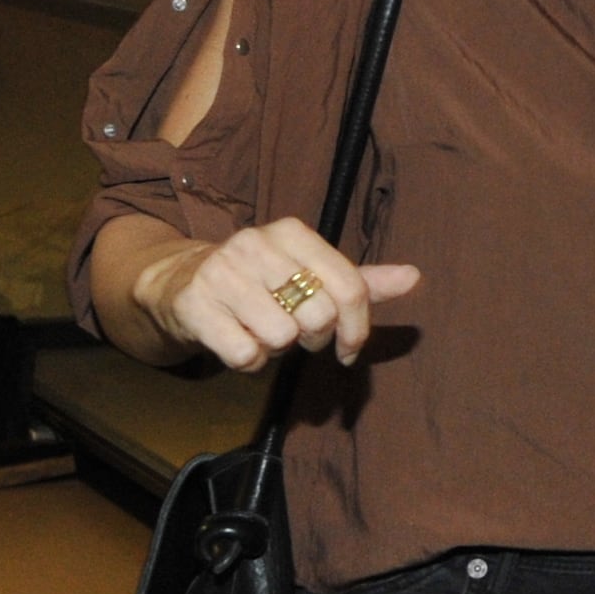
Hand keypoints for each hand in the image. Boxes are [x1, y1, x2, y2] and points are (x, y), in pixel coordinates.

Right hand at [138, 220, 419, 373]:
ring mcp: (223, 272)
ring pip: (282, 336)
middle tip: (294, 334)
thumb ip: (361, 280)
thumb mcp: (309, 273)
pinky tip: (237, 342)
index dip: (357, 330)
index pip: (350, 287)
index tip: (348, 349)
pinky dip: (248, 361)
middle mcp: (256, 243)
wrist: (180, 284)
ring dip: (276, 349)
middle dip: (312, 338)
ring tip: (261, 331)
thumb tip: (415, 276)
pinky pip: (246, 355)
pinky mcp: (196, 305)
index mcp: (292, 232)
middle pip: (319, 315)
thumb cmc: (259, 283)